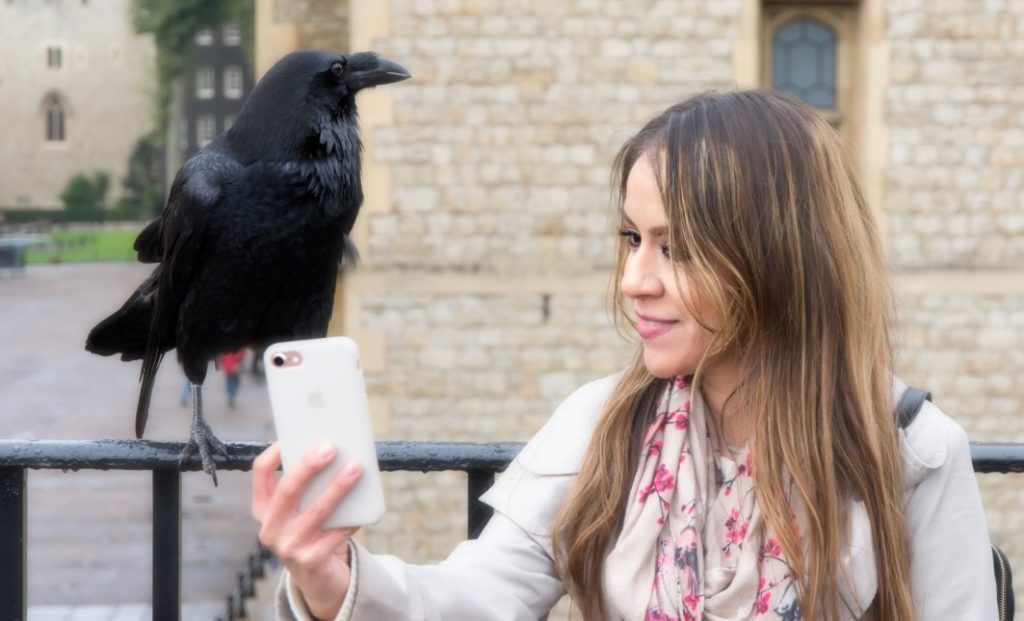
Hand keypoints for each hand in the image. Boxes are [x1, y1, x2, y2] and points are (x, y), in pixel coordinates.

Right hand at [252, 442, 362, 618]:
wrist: (317, 577)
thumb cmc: (312, 530)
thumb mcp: (300, 508)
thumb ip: (308, 485)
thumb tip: (334, 450)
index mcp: (263, 508)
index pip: (261, 473)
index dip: (275, 452)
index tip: (293, 434)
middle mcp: (270, 527)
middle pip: (288, 489)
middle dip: (310, 466)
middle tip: (331, 447)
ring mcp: (288, 547)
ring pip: (316, 511)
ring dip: (338, 487)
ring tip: (356, 468)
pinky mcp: (310, 562)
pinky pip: (336, 534)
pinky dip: (352, 518)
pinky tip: (363, 506)